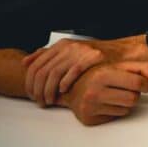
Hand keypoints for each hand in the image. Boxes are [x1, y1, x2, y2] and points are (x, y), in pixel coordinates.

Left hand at [23, 37, 145, 105]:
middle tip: (39, 101)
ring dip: (49, 90)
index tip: (31, 94)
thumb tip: (26, 61)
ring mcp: (81, 51)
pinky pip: (73, 71)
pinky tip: (64, 91)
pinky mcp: (92, 57)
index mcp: (61, 45)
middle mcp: (69, 46)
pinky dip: (66, 83)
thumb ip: (48, 55)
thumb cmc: (94, 57)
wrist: (121, 53)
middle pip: (43, 70)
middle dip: (37, 89)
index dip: (30, 82)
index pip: (36, 64)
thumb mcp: (69, 52)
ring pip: (55, 72)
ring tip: (50, 100)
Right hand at [58, 62, 147, 125]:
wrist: (71, 88)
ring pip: (127, 109)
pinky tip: (107, 102)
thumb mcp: (120, 65)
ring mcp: (90, 107)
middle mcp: (94, 91)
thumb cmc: (98, 75)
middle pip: (134, 99)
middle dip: (135, 94)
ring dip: (126, 102)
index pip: (138, 83)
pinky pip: (116, 117)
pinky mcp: (89, 119)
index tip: (145, 84)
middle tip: (126, 88)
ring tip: (115, 94)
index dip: (147, 84)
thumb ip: (142, 67)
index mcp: (103, 74)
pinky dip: (116, 110)